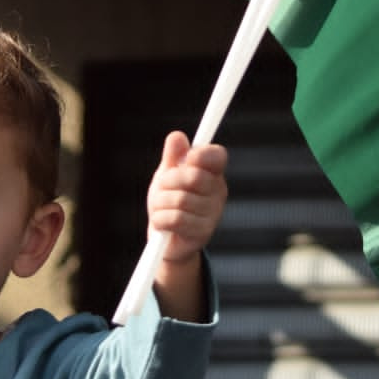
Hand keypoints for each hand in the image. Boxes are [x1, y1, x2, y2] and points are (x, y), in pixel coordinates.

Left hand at [147, 131, 227, 265]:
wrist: (166, 242)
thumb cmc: (169, 203)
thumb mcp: (168, 176)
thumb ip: (173, 157)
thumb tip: (177, 136)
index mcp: (213, 174)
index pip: (218, 156)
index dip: (202, 154)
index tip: (187, 158)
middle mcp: (218, 193)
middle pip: (192, 176)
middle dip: (168, 181)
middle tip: (163, 188)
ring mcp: (213, 214)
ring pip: (179, 199)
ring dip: (160, 203)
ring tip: (161, 209)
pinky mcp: (202, 234)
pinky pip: (175, 219)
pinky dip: (160, 220)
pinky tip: (161, 223)